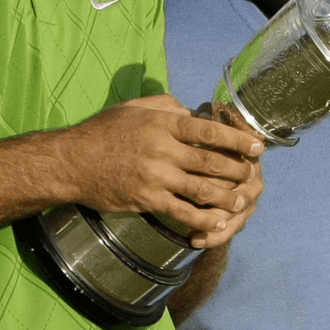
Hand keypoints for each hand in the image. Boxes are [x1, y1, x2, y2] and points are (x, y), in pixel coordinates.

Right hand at [56, 94, 264, 235]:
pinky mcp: (147, 199)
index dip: (237, 139)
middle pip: (211, 162)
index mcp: (162, 123)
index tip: (257, 145)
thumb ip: (165, 105)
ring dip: (227, 197)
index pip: (208, 131)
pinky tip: (218, 223)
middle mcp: (162, 149)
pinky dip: (204, 220)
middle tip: (253, 174)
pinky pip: (183, 212)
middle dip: (237, 169)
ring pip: (202, 190)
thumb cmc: (103, 131)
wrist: (72, 162)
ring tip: (241, 200)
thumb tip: (191, 111)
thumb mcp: (134, 107)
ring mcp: (155, 176)